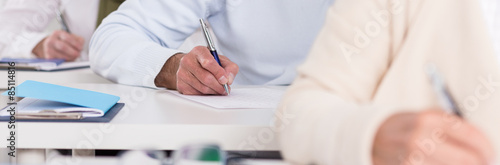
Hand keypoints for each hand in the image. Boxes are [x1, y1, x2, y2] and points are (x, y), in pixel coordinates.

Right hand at [32, 30, 83, 60]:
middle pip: (62, 46)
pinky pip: (58, 61)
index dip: (75, 44)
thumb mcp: (71, 37)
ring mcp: (48, 49)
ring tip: (74, 57)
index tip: (80, 48)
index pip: (67, 38)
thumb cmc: (64, 41)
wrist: (51, 46)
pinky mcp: (48, 57)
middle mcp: (51, 40)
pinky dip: (65, 61)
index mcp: (58, 33)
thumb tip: (81, 45)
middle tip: (77, 54)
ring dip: (70, 57)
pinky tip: (68, 60)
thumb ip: (78, 40)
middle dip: (72, 52)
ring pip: (60, 55)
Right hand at [154, 46, 238, 94]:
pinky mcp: (180, 84)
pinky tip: (209, 90)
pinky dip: (205, 95)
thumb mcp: (221, 60)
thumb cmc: (208, 62)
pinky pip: (196, 94)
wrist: (191, 65)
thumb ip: (230, 67)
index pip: (208, 62)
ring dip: (213, 91)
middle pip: (206, 78)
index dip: (218, 73)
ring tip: (219, 90)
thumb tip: (229, 80)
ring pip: (202, 88)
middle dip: (218, 86)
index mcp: (198, 51)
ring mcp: (182, 73)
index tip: (225, 80)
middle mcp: (187, 60)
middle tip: (225, 89)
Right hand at [372, 110, 493, 164]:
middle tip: (484, 164)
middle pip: (469, 159)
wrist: (368, 137)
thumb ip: (451, 127)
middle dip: (481, 164)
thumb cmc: (402, 127)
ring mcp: (413, 159)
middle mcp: (421, 139)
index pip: (472, 136)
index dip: (487, 148)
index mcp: (428, 119)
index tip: (490, 154)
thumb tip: (482, 147)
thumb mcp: (424, 117)